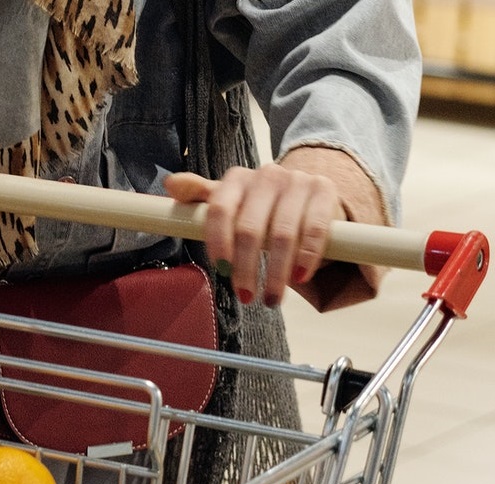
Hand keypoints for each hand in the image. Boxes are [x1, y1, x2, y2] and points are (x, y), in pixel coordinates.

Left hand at [164, 164, 344, 306]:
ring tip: (270, 298)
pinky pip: (313, 229)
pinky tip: (299, 278)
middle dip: (245, 267)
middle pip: (250, 228)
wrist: (305, 195)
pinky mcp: (323, 190)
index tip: (220, 269)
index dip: (218, 241)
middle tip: (245, 295)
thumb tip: (171, 184)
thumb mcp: (229, 203)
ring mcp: (297, 181)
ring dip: (275, 273)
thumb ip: (200, 198)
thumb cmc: (259, 207)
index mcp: (236, 179)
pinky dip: (306, 257)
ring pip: (282, 234)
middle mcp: (266, 175)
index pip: (220, 209)